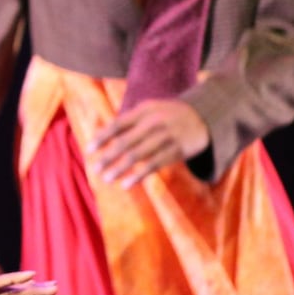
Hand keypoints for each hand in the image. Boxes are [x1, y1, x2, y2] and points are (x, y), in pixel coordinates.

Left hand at [88, 98, 209, 189]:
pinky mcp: (177, 151)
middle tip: (94, 169)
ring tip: (106, 179)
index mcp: (144, 111)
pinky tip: (126, 184)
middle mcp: (154, 123)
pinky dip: (138, 175)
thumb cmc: (168, 115)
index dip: (102, 137)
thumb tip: (102, 135)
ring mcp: (166, 137)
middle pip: (126, 141)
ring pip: (138, 155)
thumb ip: (129, 120)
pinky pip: (154, 165)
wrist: (204, 117)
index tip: (88, 150)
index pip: (118, 125)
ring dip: (120, 168)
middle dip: (108, 156)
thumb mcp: (150, 109)